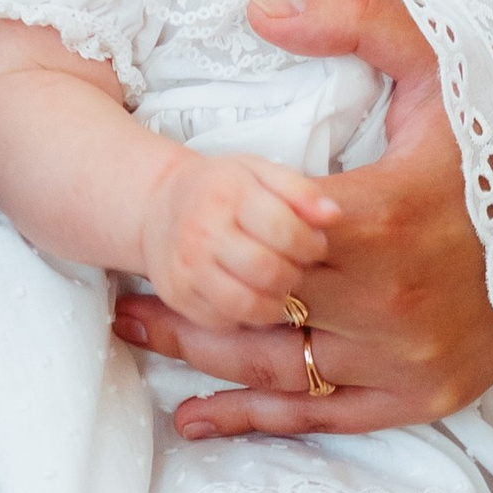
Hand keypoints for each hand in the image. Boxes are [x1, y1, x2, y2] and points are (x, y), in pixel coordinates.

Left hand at [112, 0, 492, 437]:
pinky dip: (255, 418)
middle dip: (185, 292)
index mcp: (386, 213)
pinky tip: (196, 416)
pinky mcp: (424, 394)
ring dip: (197, 353)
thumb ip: (355, 19)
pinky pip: (324, 415)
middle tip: (115, 282)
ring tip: (133, 331)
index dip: (214, 224)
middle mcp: (393, 298)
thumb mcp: (448, 53)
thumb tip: (262, 11)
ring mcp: (408, 355)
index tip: (173, 213)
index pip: (265, 231)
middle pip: (253, 302)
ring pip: (275, 365)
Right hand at [139, 145, 336, 324]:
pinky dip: (248, 316)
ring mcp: (186, 267)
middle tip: (297, 269)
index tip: (315, 246)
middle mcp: (202, 232)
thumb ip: (300, 190)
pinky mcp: (178, 295)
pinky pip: (224, 320)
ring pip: (245, 304)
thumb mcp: (259, 172)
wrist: (159, 206)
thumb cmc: (220, 189)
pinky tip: (254, 297)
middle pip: (267, 270)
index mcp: (228, 194)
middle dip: (294, 274)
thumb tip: (333, 215)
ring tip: (281, 288)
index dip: (310, 244)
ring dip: (275, 303)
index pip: (282, 229)